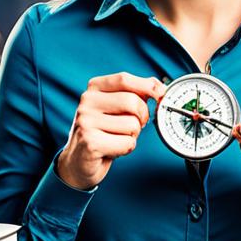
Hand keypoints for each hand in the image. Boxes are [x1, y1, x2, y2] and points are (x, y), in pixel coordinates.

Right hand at [57, 72, 165, 189]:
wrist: (78, 161)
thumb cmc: (102, 132)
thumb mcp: (115, 108)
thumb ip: (135, 94)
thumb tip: (159, 87)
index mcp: (94, 88)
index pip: (124, 79)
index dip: (147, 85)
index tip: (161, 94)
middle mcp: (87, 101)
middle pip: (132, 102)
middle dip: (142, 117)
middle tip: (134, 126)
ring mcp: (86, 121)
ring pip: (132, 125)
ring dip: (132, 136)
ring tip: (117, 138)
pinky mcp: (90, 142)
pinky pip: (126, 143)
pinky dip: (126, 149)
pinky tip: (112, 149)